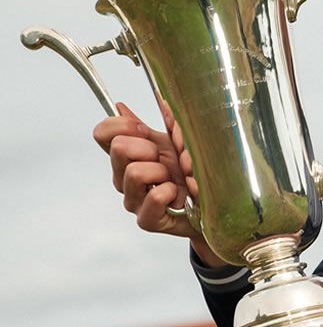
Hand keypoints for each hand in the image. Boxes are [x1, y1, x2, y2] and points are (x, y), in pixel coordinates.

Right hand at [92, 101, 220, 265]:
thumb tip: (121, 107)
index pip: (102, 134)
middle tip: (165, 159)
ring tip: (175, 179)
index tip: (144, 130)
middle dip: (148, 146)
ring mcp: (133, 200)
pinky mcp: (146, 220)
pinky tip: (179, 195)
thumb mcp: (176, 141)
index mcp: (129, 156)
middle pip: (118, 147)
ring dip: (162, 171)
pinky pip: (154, 196)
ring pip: (134, 172)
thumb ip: (154, 123)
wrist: (215, 204)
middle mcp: (125, 178)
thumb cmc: (194, 173)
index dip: (121, 125)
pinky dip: (172, 192)